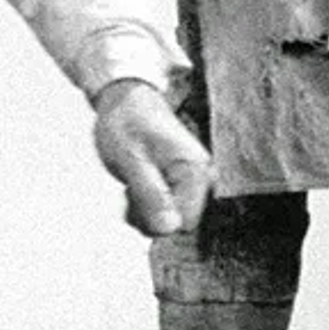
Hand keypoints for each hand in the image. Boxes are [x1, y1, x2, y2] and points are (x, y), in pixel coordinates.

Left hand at [92, 81, 212, 237]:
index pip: (185, 222)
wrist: (124, 102)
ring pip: (170, 222)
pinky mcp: (184, 186)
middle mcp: (204, 179)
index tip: (135, 195)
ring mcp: (195, 183)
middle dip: (149, 215)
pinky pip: (167, 212)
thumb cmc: (126, 122)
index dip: (155, 217)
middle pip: (179, 225)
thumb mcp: (131, 159)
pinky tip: (136, 187)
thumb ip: (150, 195)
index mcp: (197, 171)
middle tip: (130, 189)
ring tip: (132, 184)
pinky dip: (146, 206)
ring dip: (144, 211)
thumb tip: (169, 227)